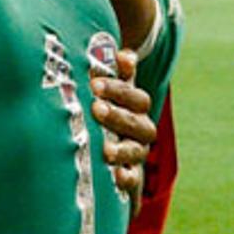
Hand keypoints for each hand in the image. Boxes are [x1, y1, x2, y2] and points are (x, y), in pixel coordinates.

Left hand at [91, 50, 155, 214]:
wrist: (96, 156)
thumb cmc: (98, 113)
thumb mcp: (102, 94)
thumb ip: (112, 72)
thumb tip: (124, 53)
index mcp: (134, 107)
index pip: (135, 96)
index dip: (119, 88)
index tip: (94, 83)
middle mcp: (139, 130)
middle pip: (137, 122)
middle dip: (117, 115)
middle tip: (95, 108)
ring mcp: (135, 154)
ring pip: (136, 150)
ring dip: (122, 149)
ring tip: (106, 150)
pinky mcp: (129, 179)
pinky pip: (134, 180)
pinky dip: (128, 178)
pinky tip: (118, 175)